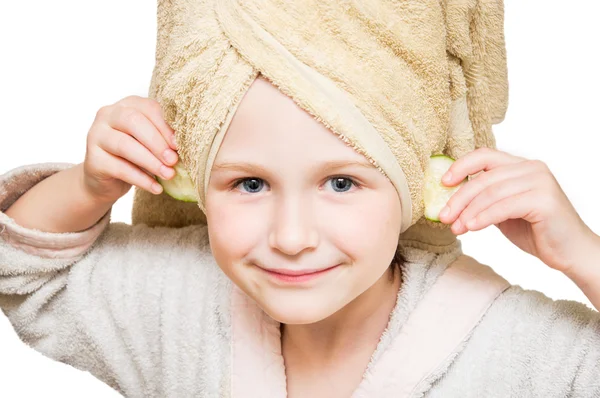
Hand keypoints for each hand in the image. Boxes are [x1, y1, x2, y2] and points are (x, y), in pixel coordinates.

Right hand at [82, 95, 178, 203]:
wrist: (106, 180)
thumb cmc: (134, 157)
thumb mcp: (150, 144)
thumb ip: (163, 140)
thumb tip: (186, 147)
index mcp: (127, 105)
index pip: (148, 108)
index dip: (165, 126)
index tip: (180, 144)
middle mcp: (108, 115)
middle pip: (133, 122)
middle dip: (157, 142)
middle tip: (173, 160)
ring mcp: (96, 136)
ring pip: (125, 145)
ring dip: (151, 162)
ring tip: (169, 175)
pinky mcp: (92, 160)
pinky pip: (119, 168)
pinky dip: (141, 179)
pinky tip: (156, 188)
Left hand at [438, 147, 598, 274]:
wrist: (569, 252)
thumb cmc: (535, 230)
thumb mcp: (503, 210)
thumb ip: (484, 199)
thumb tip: (449, 200)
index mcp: (521, 166)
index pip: (485, 155)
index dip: (461, 166)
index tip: (443, 183)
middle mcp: (532, 168)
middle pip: (484, 177)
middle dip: (459, 198)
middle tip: (444, 216)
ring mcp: (540, 182)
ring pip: (491, 193)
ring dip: (468, 212)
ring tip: (456, 228)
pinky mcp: (544, 200)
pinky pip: (504, 206)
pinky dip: (484, 217)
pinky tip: (471, 228)